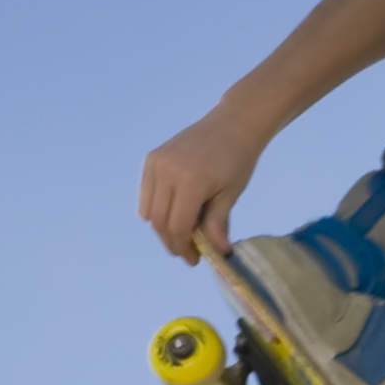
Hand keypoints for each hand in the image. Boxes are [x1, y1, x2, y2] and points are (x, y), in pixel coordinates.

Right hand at [138, 107, 258, 264]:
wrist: (232, 124)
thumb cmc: (238, 159)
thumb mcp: (230, 194)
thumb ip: (217, 224)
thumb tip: (218, 253)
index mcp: (191, 181)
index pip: (177, 226)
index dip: (183, 247)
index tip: (194, 259)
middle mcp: (168, 171)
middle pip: (159, 222)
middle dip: (172, 242)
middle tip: (188, 252)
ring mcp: (156, 163)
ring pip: (148, 211)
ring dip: (162, 228)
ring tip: (182, 233)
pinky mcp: (152, 158)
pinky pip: (146, 194)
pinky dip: (156, 209)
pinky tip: (174, 213)